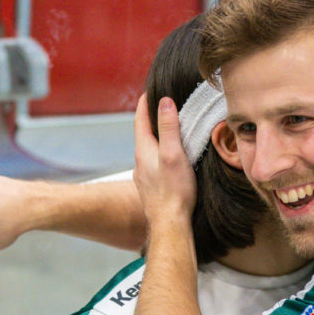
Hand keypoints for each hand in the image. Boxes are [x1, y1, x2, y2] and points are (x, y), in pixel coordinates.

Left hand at [133, 94, 195, 230]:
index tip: (149, 91)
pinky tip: (170, 158)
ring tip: (167, 129)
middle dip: (150, 119)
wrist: (169, 224)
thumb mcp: (174, 154)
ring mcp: (144, 175)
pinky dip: (160, 153)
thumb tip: (164, 102)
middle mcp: (140, 162)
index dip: (144, 103)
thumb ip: (168, 128)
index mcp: (144, 150)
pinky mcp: (151, 187)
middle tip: (159, 106)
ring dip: (156, 137)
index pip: (140, 119)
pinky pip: (153, 163)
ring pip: (148, 149)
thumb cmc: (174, 191)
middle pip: (143, 133)